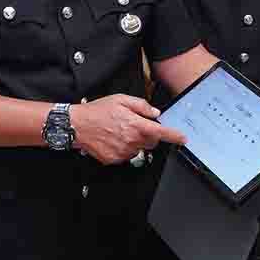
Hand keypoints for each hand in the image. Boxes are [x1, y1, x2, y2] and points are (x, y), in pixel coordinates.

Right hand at [71, 95, 186, 165]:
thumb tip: (154, 113)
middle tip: (134, 126)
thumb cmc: (96, 111)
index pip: (161, 133)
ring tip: (118, 132)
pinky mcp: (114, 159)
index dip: (174, 136)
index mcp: (135, 125)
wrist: (77, 125)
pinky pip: (126, 155)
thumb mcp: (120, 100)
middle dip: (148, 135)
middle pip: (151, 142)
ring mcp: (122, 152)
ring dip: (134, 142)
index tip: (183, 139)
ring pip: (138, 149)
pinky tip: (112, 139)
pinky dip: (123, 148)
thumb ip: (141, 106)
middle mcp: (131, 140)